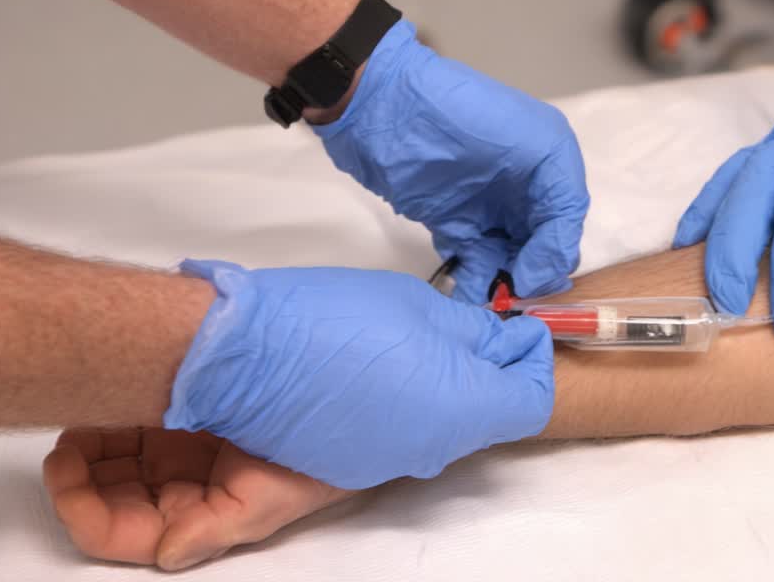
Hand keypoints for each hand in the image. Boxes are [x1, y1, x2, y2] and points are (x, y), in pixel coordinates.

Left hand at [43, 427, 348, 569]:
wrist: (338, 409)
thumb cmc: (310, 463)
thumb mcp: (266, 501)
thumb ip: (213, 530)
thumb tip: (165, 553)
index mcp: (189, 519)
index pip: (115, 532)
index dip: (78, 509)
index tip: (64, 471)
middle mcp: (175, 492)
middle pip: (102, 497)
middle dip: (75, 477)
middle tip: (61, 444)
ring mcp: (174, 457)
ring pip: (108, 463)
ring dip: (86, 446)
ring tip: (79, 417)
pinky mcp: (180, 421)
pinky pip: (128, 427)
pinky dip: (107, 419)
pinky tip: (100, 403)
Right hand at [165, 260, 554, 489]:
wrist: (240, 355)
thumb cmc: (333, 320)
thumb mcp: (421, 308)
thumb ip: (474, 333)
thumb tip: (510, 341)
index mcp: (461, 410)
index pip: (533, 401)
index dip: (533, 359)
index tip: (514, 328)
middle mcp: (432, 450)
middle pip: (489, 414)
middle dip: (488, 370)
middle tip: (465, 323)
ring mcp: (388, 463)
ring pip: (443, 424)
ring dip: (444, 385)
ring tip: (412, 340)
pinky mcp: (349, 465)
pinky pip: (400, 433)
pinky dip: (404, 402)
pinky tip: (375, 367)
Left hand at [314, 19, 589, 302]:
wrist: (383, 107)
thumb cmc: (463, 117)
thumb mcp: (537, 145)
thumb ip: (560, 202)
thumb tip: (546, 268)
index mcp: (551, 163)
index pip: (567, 222)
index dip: (555, 254)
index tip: (530, 279)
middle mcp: (525, 188)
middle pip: (544, 246)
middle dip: (534, 274)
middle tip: (513, 296)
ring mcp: (489, 208)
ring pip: (512, 260)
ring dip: (505, 283)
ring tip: (490, 302)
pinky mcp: (455, 225)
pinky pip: (476, 264)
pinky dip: (477, 284)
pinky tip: (470, 298)